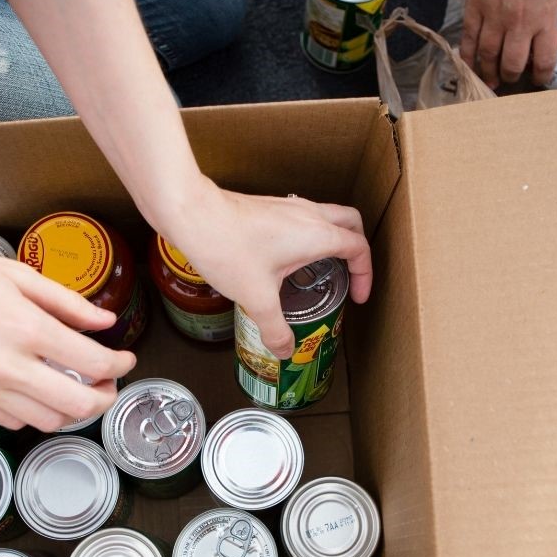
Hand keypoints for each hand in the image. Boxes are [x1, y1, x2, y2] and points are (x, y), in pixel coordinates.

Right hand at [0, 233, 135, 430]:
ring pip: (48, 422)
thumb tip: (104, 321)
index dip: (120, 364)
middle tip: (109, 383)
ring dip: (72, 410)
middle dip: (106, 397)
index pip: (94, 364)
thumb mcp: (15, 274)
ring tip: (76, 388)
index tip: (125, 358)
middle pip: (79, 406)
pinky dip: (36, 413)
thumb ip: (67, 302)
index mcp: (26, 330)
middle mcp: (7, 368)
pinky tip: (36, 390)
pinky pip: (14, 422)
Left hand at [153, 177, 371, 358]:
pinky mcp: (268, 207)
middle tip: (350, 275)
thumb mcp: (257, 297)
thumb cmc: (227, 247)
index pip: (358, 248)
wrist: (191, 213)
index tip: (358, 296)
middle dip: (357, 248)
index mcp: (316, 234)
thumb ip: (275, 328)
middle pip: (350, 222)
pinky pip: (302, 217)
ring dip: (333, 239)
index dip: (365, 274)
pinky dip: (308, 235)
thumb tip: (285, 350)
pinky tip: (288, 259)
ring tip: (322, 270)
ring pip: (326, 216)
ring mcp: (287, 206)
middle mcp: (308, 214)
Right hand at [461, 0, 556, 87]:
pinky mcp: (474, 9)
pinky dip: (468, 57)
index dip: (542, 75)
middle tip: (512, 78)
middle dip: (512, 76)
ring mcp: (493, 17)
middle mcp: (519, 23)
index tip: (539, 79)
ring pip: (488, 57)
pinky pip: (468, 41)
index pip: (545, 59)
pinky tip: (470, 66)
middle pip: (512, 64)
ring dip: (489, 73)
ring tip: (491, 80)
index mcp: (545, 16)